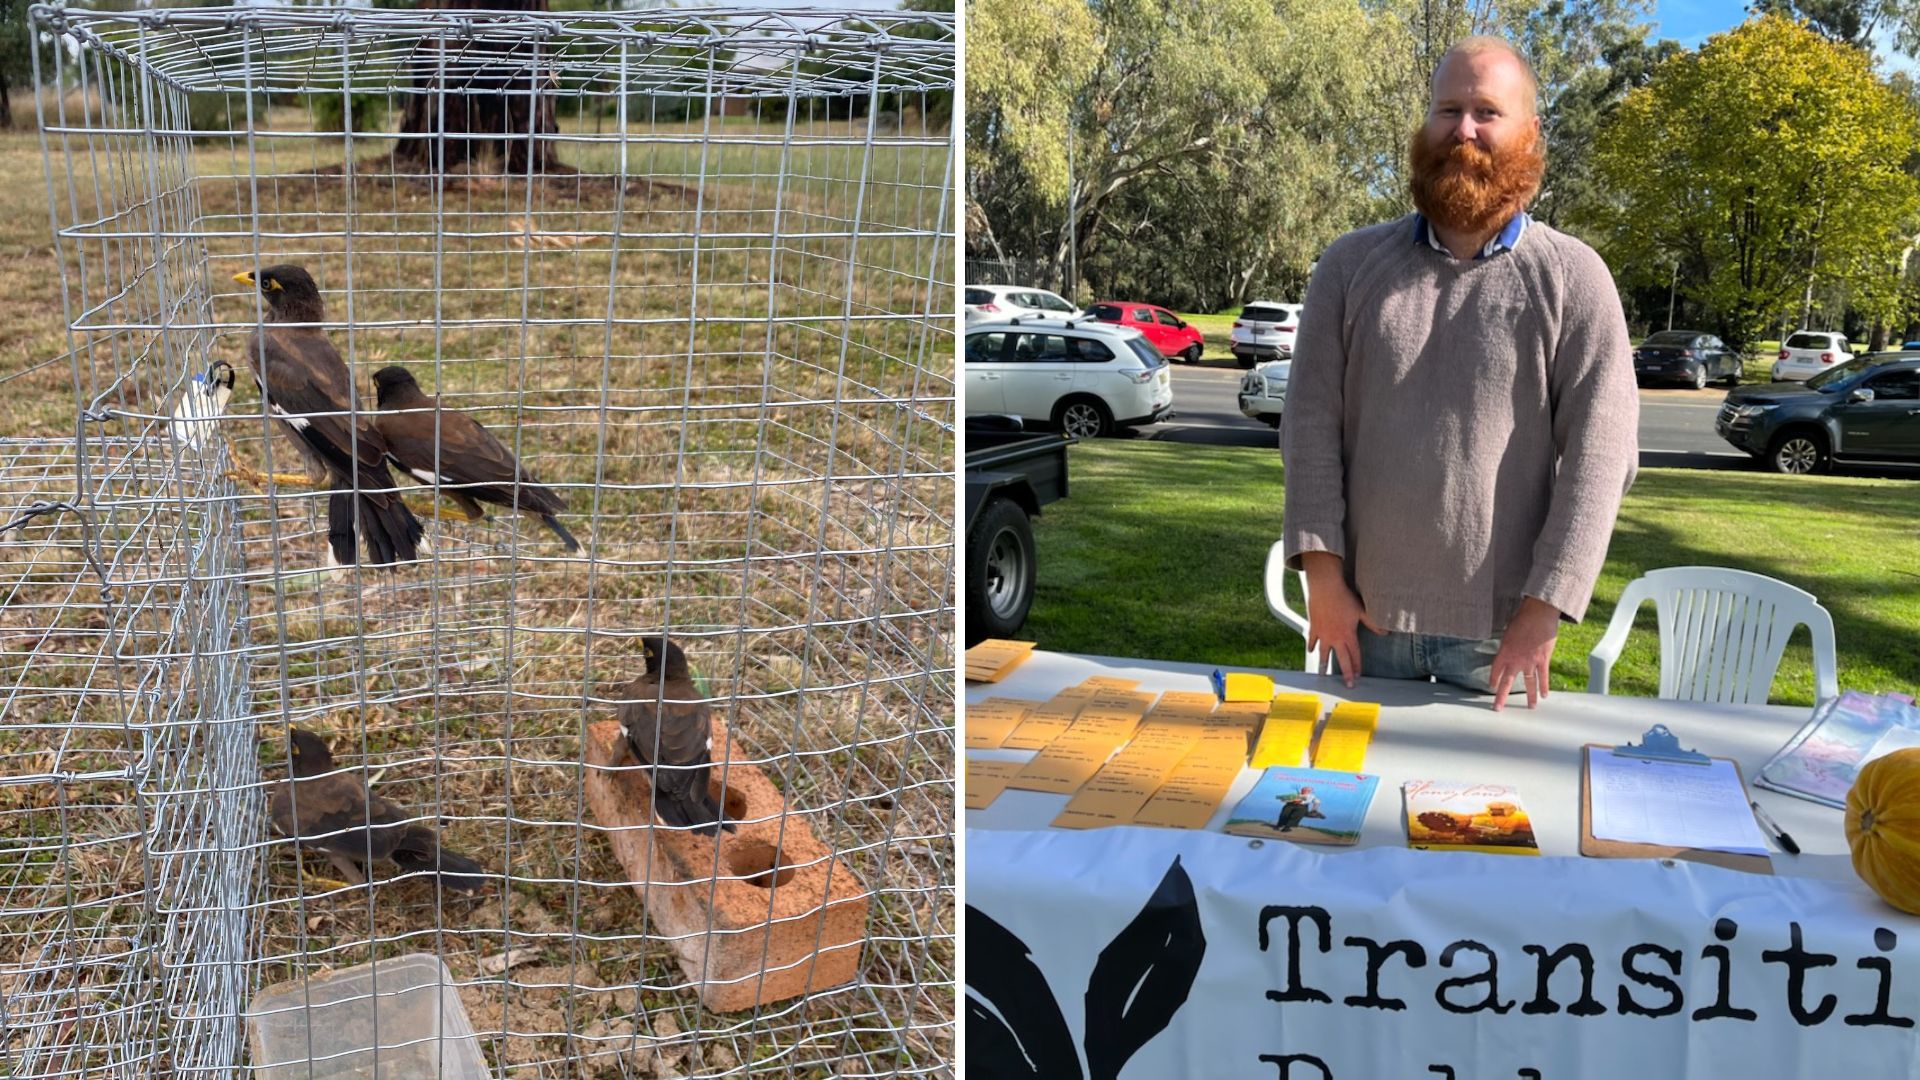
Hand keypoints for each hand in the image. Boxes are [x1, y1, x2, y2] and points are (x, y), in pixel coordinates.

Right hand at [1301, 552, 1381, 686]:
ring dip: (1324, 664)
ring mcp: (1323, 634)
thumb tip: (1385, 632)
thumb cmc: (1344, 598)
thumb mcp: (1362, 610)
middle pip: (1341, 659)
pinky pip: (1312, 640)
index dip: (1357, 667)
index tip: (1358, 676)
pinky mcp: (1314, 627)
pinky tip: (1311, 651)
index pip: (1355, 655)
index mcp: (1348, 635)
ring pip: (1324, 653)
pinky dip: (1312, 646)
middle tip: (1348, 685)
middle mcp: (1335, 638)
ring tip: (1323, 674)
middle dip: (1346, 673)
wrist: (1325, 588)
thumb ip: (1373, 623)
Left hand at [1489, 598, 1560, 710]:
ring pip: (1529, 683)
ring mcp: (1530, 662)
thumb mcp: (1508, 632)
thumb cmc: (1522, 619)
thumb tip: (1511, 648)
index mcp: (1504, 652)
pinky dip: (1544, 687)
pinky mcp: (1543, 660)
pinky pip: (1543, 677)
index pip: (1495, 670)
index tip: (1491, 687)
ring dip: (1530, 696)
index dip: (1493, 679)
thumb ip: (1508, 644)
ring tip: (1530, 707)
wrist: (1538, 615)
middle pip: (1507, 682)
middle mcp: (1515, 660)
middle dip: (1501, 696)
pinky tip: (1544, 696)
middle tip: (1497, 709)